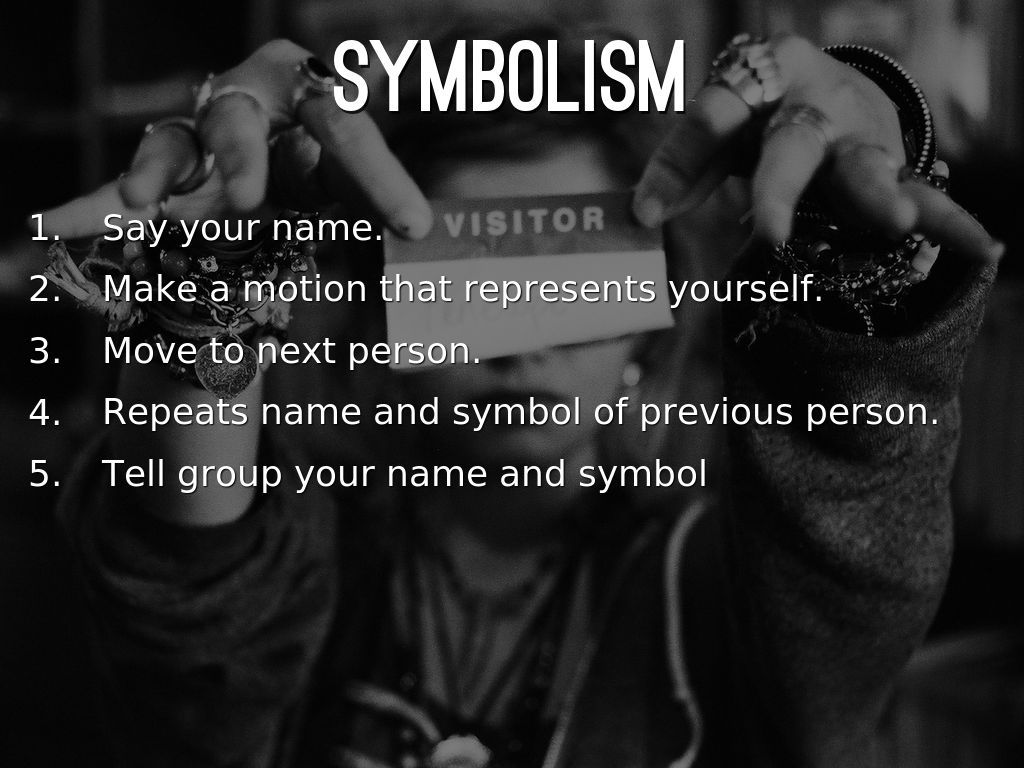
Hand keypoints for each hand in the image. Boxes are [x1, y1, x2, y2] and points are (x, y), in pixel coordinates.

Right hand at [39, 39, 432, 240]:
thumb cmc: (320, 170)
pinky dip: (89, 206)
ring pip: (174, 142)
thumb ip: (381, 191)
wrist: (272, 175)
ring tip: (141, 203)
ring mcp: (198, 133)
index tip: (412, 226)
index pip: (345, 128)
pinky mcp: (164, 169)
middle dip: (238, 158)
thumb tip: (426, 228)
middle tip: (246, 203)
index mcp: (311, 96)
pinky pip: (125, 188)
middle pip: (237, 120)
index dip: (379, 176)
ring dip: (158, 174)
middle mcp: (249, 104)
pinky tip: (51, 227)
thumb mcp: (357, 179)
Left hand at [632, 34, 1003, 262]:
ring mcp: (860, 139)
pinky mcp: (894, 170)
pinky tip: (983, 248)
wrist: (836, 91)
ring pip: (865, 170)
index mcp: (761, 77)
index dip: (676, 166)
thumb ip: (687, 167)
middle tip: (764, 234)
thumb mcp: (723, 129)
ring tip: (895, 221)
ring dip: (878, 197)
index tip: (645, 215)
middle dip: (777, 191)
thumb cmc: (763, 116)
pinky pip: (925, 198)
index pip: (713, 119)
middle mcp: (813, 104)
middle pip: (791, 148)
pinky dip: (953, 226)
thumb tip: (641, 217)